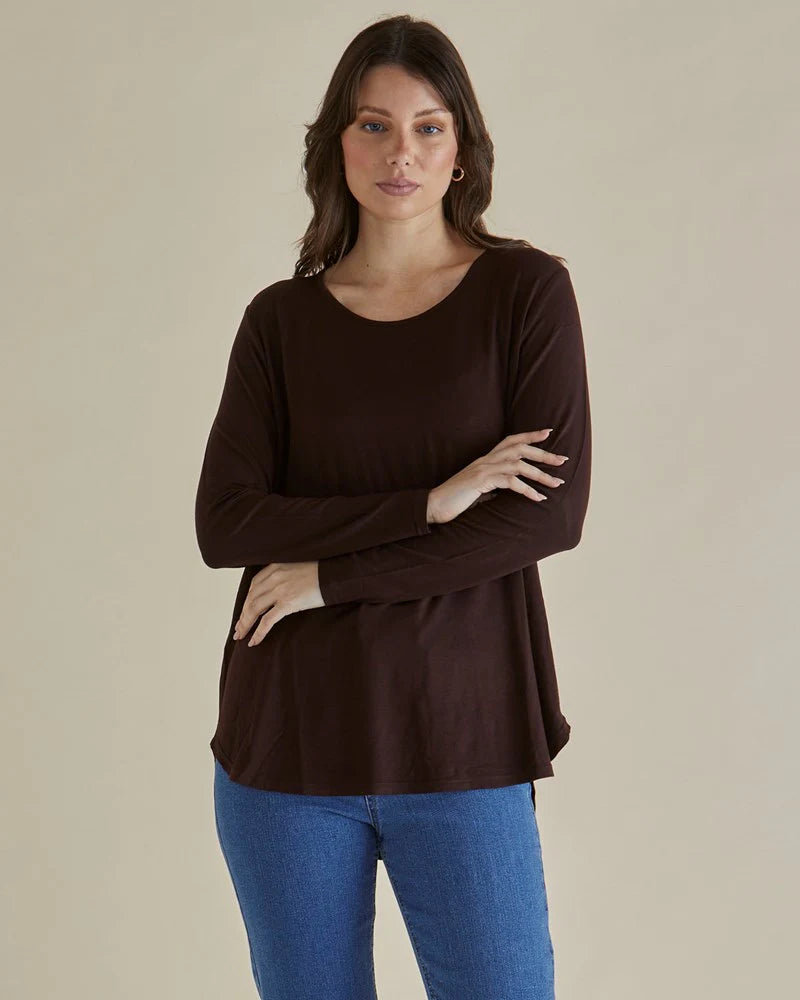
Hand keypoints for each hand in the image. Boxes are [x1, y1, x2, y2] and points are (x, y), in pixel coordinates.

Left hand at [232, 561, 323, 646]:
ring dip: (246, 624)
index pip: (253, 586)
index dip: (246, 601)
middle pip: (251, 599)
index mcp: (275, 567)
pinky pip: (268, 620)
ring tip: (242, 636)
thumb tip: (279, 590)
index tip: (243, 612)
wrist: (337, 574)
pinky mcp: (289, 602)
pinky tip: (254, 641)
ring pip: (255, 609)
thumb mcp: (298, 567)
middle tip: (238, 629)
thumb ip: (285, 575)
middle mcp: (275, 577)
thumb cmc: (322, 572)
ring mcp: (281, 590)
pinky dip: (259, 632)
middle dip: (242, 616)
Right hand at [427, 428, 569, 524]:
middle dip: (544, 454)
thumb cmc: (456, 500)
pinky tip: (538, 498)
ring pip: (519, 465)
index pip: (511, 440)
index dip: (530, 435)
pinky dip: (527, 490)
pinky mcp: (481, 481)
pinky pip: (510, 482)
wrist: (434, 505)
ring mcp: (483, 469)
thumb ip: (494, 485)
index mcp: (485, 460)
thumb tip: (511, 488)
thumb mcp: (479, 490)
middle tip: (563, 460)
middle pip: (520, 448)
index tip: (548, 433)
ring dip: (540, 474)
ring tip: (557, 483)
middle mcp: (486, 460)